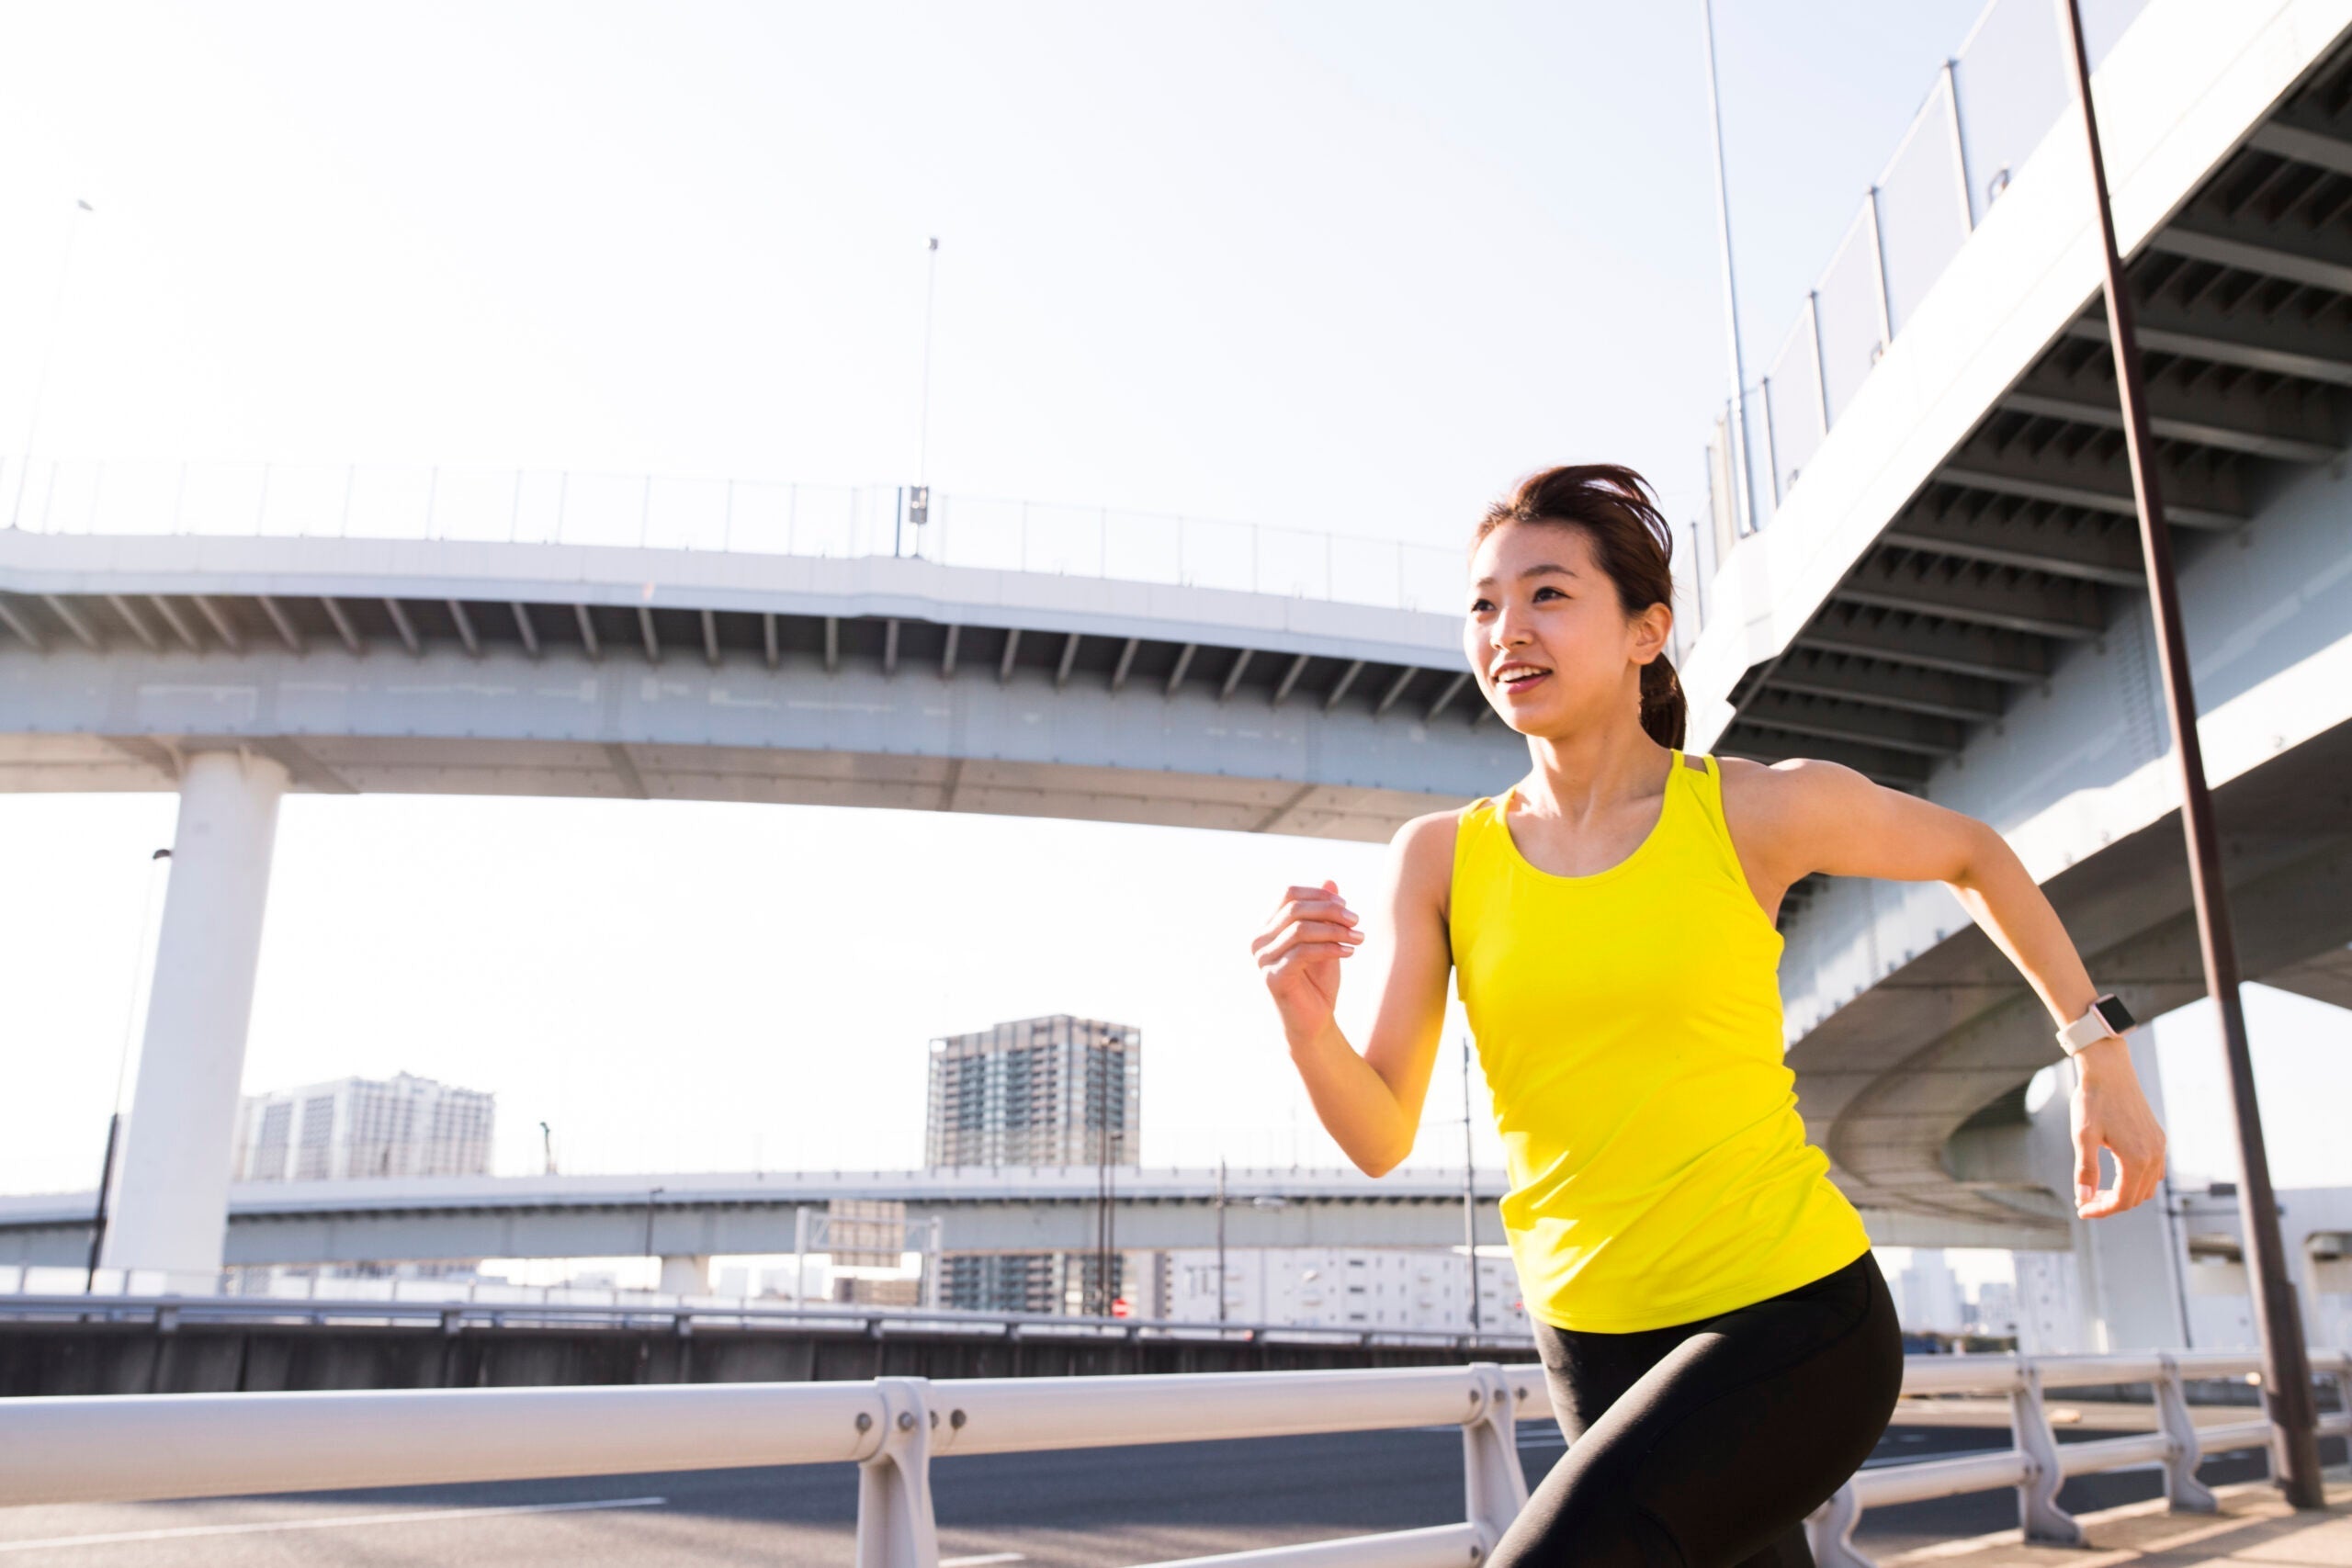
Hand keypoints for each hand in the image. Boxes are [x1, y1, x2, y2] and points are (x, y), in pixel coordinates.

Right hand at [1250, 880, 1362, 1046]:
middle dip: (1331, 911)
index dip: (1319, 895)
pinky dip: (1330, 948)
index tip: (1347, 907)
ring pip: (1301, 929)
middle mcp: (1258, 940)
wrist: (1314, 1022)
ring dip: (1335, 930)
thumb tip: (1331, 880)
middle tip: (1357, 921)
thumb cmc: (1318, 981)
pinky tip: (1350, 952)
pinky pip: (1303, 952)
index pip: (1289, 894)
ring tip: (1358, 938)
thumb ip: (1324, 913)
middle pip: (1295, 908)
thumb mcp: (1325, 940)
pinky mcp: (1273, 978)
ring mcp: (1263, 959)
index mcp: (1267, 926)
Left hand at [2070, 1037, 2166, 1217]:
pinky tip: (2115, 1174)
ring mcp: (2159, 1147)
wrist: (2109, 1071)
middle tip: (2086, 1200)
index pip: (2123, 1201)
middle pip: (2136, 1197)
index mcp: (2136, 1160)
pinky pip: (2153, 1171)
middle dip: (2111, 1204)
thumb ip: (2086, 1170)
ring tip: (2098, 1189)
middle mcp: (2154, 1156)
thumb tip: (2085, 1199)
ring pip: (2147, 1186)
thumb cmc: (2093, 1101)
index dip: (2101, 1210)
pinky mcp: (2158, 1138)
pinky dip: (2136, 1180)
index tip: (2082, 1210)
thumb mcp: (2083, 1137)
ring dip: (2125, 1193)